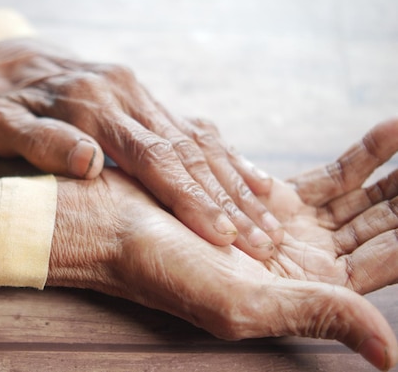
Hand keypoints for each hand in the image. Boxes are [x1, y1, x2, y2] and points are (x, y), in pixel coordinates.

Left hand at [0, 38, 281, 259]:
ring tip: (271, 220)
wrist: (12, 59)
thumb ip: (42, 143)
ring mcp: (140, 91)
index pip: (152, 159)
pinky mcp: (146, 96)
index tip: (222, 236)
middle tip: (264, 241)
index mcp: (92, 105)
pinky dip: (227, 157)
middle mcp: (125, 93)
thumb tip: (90, 163)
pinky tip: (256, 182)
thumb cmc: (2, 102)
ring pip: (199, 140)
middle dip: (226, 200)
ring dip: (235, 182)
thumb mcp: (2, 124)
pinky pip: (194, 127)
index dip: (189, 199)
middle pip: (186, 152)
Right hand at [48, 119, 397, 369]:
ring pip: (364, 200)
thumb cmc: (164, 268)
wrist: (113, 224)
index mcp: (304, 295)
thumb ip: (318, 316)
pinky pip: (330, 174)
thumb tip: (391, 354)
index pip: (383, 268)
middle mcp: (304, 264)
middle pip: (382, 230)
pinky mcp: (271, 195)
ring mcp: (291, 227)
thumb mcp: (241, 303)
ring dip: (397, 174)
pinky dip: (361, 155)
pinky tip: (387, 133)